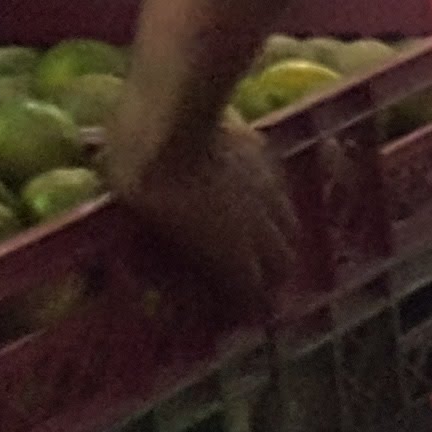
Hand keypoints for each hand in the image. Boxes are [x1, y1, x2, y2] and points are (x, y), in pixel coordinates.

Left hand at [110, 115, 295, 316]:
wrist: (170, 115)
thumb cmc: (143, 178)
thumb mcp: (141, 226)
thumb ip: (167, 253)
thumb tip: (164, 271)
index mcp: (230, 252)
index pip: (254, 293)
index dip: (250, 309)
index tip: (241, 316)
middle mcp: (260, 226)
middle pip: (283, 262)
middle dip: (273, 279)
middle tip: (255, 284)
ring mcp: (268, 187)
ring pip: (290, 224)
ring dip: (278, 241)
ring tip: (263, 245)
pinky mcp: (267, 153)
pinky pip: (279, 188)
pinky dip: (273, 204)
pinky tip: (256, 198)